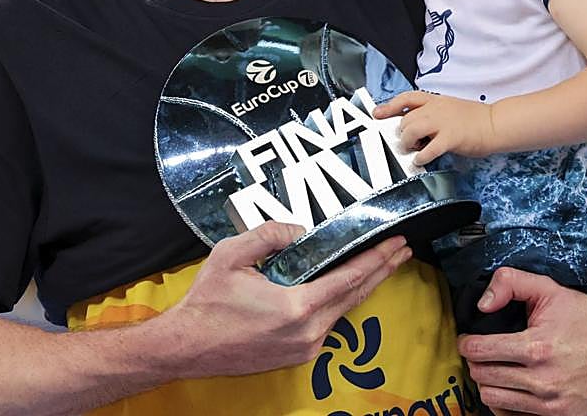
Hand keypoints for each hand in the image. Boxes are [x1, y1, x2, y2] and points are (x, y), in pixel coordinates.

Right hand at [157, 222, 411, 377]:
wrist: (186, 347)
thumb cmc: (206, 302)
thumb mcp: (231, 255)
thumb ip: (268, 235)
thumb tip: (299, 230)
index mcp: (297, 307)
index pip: (349, 278)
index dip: (376, 259)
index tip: (396, 244)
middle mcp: (308, 332)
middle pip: (355, 296)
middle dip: (381, 270)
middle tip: (400, 250)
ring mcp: (304, 348)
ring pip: (344, 311)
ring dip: (363, 287)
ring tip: (379, 267)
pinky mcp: (297, 356)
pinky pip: (328, 324)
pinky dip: (341, 303)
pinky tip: (345, 289)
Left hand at [372, 90, 492, 164]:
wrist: (496, 124)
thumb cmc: (475, 119)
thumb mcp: (450, 108)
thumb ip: (432, 114)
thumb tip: (415, 126)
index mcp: (436, 100)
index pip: (407, 98)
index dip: (390, 106)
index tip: (378, 113)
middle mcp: (436, 109)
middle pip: (405, 119)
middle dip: (402, 133)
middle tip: (407, 143)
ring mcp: (443, 123)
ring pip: (411, 130)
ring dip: (408, 143)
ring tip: (413, 150)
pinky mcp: (450, 138)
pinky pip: (428, 149)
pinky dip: (420, 157)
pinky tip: (421, 160)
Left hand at [458, 268, 586, 415]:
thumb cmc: (582, 315)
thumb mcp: (547, 288)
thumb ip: (509, 283)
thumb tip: (482, 303)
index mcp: (537, 348)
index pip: (480, 352)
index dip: (467, 343)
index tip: (468, 340)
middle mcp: (544, 381)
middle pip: (483, 376)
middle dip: (476, 361)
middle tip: (482, 352)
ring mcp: (553, 404)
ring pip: (493, 398)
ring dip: (489, 382)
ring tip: (496, 367)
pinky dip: (506, 402)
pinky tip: (511, 386)